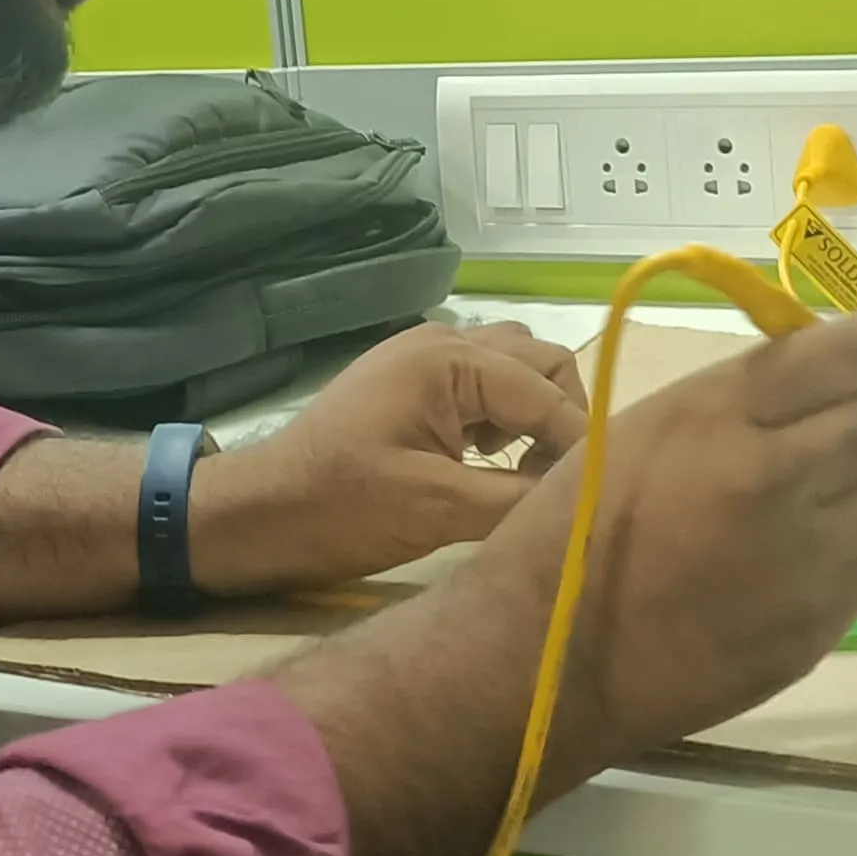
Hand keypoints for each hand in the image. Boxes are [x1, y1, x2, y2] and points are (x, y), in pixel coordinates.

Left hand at [191, 322, 589, 597]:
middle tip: (557, 481)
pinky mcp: (413, 386)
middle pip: (544, 362)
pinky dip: (505, 419)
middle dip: (564, 418)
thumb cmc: (341, 508)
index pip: (550, 392)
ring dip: (535, 414)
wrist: (259, 513)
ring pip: (516, 370)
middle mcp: (444, 342)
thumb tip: (591, 497)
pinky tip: (493, 465)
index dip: (581, 446)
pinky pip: (483, 386)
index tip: (597, 498)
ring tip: (524, 472)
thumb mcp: (438, 510)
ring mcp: (425, 360)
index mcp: (450, 360)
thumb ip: (520, 496)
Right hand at [451, 313, 856, 794]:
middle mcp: (778, 479)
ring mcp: (810, 560)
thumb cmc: (576, 529)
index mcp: (722, 418)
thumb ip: (741, 396)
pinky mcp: (822, 624)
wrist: (552, 660)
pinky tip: (842, 530)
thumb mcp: (645, 425)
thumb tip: (822, 376)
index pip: (855, 352)